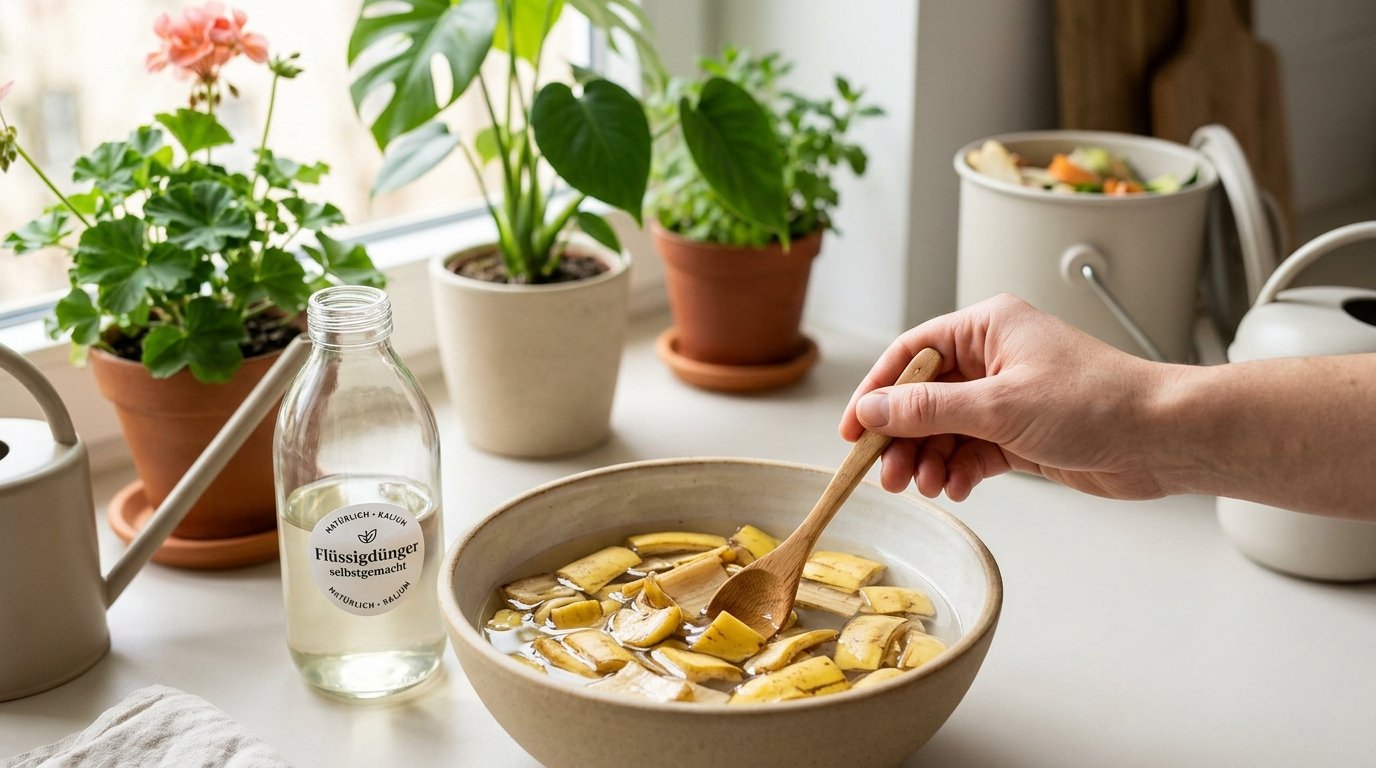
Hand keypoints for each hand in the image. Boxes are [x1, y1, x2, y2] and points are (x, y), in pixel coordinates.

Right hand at [839, 294, 1177, 501]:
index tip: (853, 431)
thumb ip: (928, 410)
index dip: (876, 392)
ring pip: (944, 429)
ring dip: (929, 459)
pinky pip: (971, 450)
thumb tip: (872, 411)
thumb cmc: (1095, 403)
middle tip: (886, 474)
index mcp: (987, 328)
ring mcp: (1007, 396)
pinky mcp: (1022, 432)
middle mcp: (993, 357)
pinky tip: (956, 487)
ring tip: (925, 487)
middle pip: (923, 397)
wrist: (1162, 438)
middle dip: (902, 438)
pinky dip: (958, 470)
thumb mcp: (998, 406)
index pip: (910, 354)